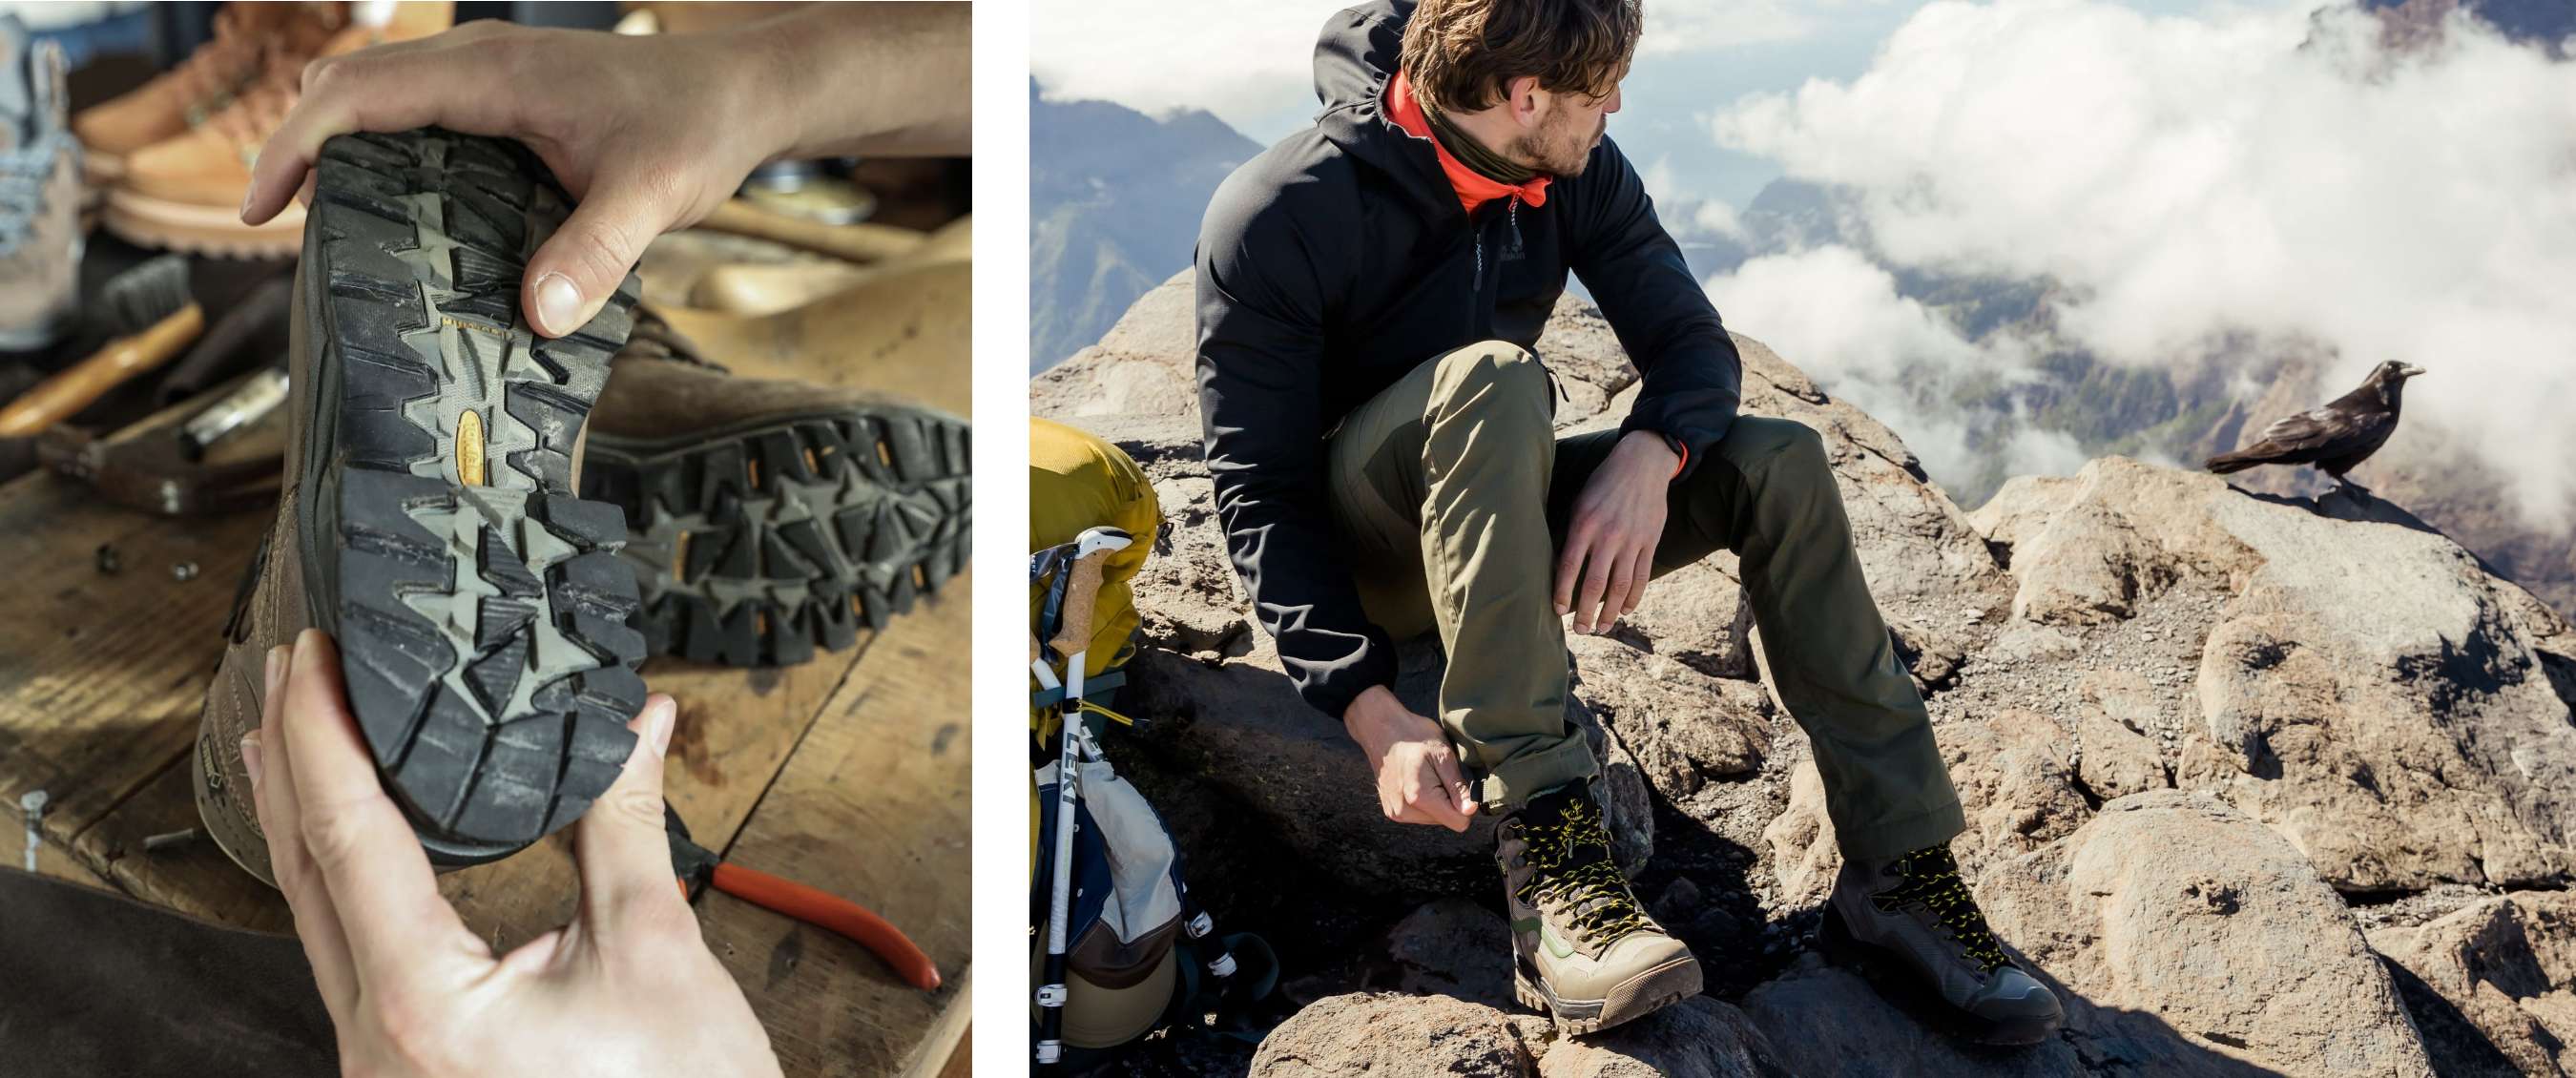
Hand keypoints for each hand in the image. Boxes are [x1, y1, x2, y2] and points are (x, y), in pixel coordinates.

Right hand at [239, 6, 968, 338]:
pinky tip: (400, 213)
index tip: (260, 211)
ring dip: (340, 146)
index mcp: (490, 74)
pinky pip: (419, 109)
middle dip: (301, 149)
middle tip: (285, 234)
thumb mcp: (653, 196)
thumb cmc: (698, 127)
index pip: (354, 94)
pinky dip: (386, 148)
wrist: (744, 91)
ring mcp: (489, 72)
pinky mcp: (506, 94)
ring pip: (379, 94)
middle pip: (348, 87)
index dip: (293, 145)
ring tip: (328, 229)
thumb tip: (538, 319)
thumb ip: (595, 253)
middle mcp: (478, 61)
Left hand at [241, 629, 781, 1077]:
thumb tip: (637, 728)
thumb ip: (626, 825)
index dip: (323, 733)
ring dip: (307, 821)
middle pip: (302, 876)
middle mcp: (379, 1041)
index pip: (346, 837)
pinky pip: (352, 957)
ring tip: (304, 738)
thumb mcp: (656, 950)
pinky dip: (344, 879)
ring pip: (315, 920)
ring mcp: (383, 1064)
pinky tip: (355, 842)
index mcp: (427, 1005)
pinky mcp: (408, 1069)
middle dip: (291, 762)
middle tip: (291, 670)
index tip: (312, 657)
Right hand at [1343, 686, 1475, 830]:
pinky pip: (1419, 814)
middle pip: (1445, 820)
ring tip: (1426, 774)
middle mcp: (1405, 811)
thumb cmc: (1414, 735)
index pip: (1458, 822)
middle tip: (1437, 772)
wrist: (1381, 728)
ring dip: (1436, 800)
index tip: (1456, 782)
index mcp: (1420, 798)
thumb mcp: (1443, 755)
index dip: (1465, 804)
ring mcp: (1396, 813)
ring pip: (1433, 818)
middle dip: (1448, 799)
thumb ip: (1457, 787)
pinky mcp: (1391, 811)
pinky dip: (1423, 800)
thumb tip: (1470, 811)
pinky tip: (1416, 779)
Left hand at [1556, 430, 1677, 634]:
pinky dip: (1632, 598)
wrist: (1642, 464)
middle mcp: (1608, 535)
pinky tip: (1624, 610)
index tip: (1557, 611)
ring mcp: (1631, 540)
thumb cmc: (1603, 484)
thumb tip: (1560, 567)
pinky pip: (1640, 577)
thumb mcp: (1580, 503)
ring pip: (1619, 587)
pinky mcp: (1649, 542)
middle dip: (1586, 612)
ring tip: (1601, 628)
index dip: (1562, 592)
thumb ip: (1571, 534)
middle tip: (1580, 631)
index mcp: (1584, 524)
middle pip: (1594, 584)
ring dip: (1609, 612)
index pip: (1569, 567)